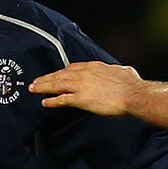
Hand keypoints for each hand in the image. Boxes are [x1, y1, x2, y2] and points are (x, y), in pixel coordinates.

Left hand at [31, 61, 146, 115]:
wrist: (133, 95)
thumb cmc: (132, 85)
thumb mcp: (126, 71)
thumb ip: (122, 71)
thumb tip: (127, 70)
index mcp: (94, 66)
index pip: (72, 67)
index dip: (62, 72)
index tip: (55, 74)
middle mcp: (84, 73)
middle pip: (60, 74)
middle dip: (47, 78)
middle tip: (36, 81)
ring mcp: (81, 85)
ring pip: (57, 84)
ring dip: (43, 87)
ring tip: (33, 89)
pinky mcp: (81, 99)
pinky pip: (62, 99)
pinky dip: (52, 101)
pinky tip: (44, 102)